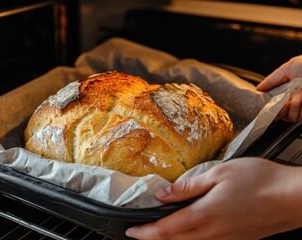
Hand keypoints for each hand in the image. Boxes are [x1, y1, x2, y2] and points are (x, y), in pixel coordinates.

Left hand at [126, 158, 301, 239]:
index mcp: (204, 214)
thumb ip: (188, 186)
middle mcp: (213, 232)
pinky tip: (190, 231)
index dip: (146, 233)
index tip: (132, 231)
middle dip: (154, 239)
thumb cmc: (259, 180)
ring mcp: (226, 239)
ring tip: (160, 232)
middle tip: (141, 233)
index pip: (166, 229)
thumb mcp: (219, 173)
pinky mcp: (238, 239)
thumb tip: (163, 193)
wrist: (292, 197)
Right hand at [256, 55, 301, 121]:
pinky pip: (299, 116)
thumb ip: (272, 79)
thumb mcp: (289, 67)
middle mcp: (296, 101)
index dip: (270, 107)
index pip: (274, 106)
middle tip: (286, 100)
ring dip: (294, 106)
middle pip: (280, 114)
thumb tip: (258, 88)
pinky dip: (300, 107)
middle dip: (281, 109)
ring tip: (301, 94)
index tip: (270, 106)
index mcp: (289, 92)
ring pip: (290, 117)